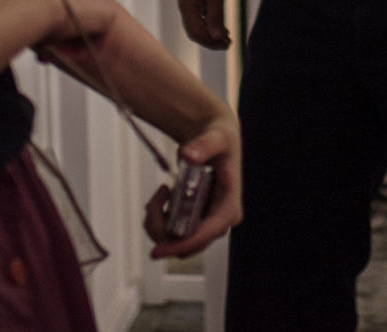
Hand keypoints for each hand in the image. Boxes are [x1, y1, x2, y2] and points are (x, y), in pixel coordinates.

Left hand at [141, 114, 242, 258]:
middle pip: (187, 243)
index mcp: (229, 206)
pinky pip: (169, 231)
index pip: (208, 233)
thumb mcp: (217, 137)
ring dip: (157, 220)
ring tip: (161, 192)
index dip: (184, 244)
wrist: (213, 138)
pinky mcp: (193, 220)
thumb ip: (205, 146)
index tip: (159, 249)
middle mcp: (218, 221)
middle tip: (157, 197)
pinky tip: (163, 195)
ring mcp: (204, 222)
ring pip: (173, 240)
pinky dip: (158, 216)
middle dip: (163, 227)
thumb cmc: (220, 139)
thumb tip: (189, 156)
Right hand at [176, 0, 230, 49]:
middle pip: (195, 30)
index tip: (228, 44)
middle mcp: (184, 4)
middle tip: (229, 43)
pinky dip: (209, 20)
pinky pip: (199, 12)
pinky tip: (220, 21)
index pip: (196, 33)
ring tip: (227, 35)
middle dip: (211, 39)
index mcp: (187, 6)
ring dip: (211, 30)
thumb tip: (216, 38)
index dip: (211, 42)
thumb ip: (215, 17)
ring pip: (197, 22)